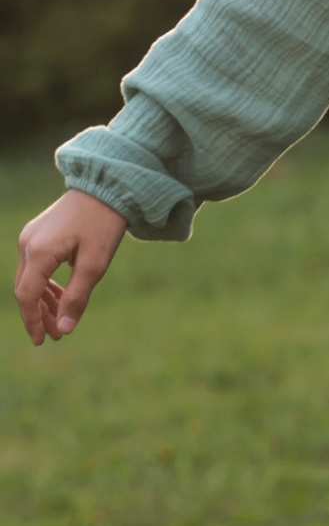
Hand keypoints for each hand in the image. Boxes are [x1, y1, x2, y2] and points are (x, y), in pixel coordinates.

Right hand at [15, 189, 126, 346]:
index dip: (33, 321)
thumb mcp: (95, 264)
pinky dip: (46, 283)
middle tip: (56, 336)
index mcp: (38, 252)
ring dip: (43, 301)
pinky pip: (36, 265)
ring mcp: (31, 237)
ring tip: (60, 321)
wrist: (106, 185)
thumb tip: (65, 329)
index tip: (44, 340)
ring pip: (30, 278)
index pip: (26, 295)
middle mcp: (28, 244)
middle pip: (25, 289)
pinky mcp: (39, 233)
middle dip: (39, 314)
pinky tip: (61, 297)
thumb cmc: (103, 224)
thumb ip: (78, 297)